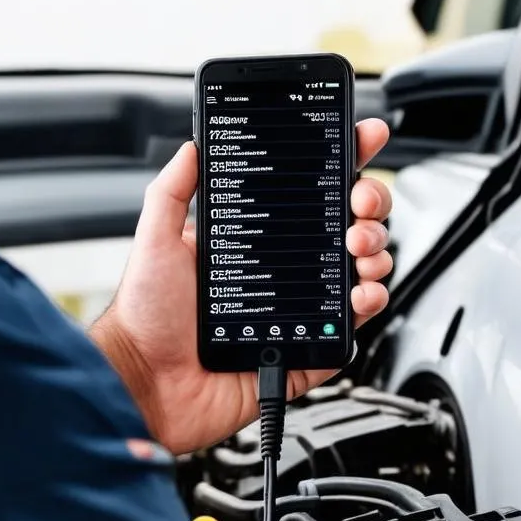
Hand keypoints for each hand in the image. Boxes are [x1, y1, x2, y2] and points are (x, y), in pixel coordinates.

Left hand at [90, 119, 394, 455]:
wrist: (146, 382)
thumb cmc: (146, 316)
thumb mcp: (157, 239)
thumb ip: (172, 190)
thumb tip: (192, 145)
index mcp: (255, 242)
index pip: (308, 195)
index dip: (341, 166)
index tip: (362, 138)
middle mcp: (283, 272)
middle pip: (346, 227)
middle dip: (368, 205)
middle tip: (360, 205)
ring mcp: (300, 310)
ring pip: (359, 271)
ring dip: (374, 250)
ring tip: (359, 247)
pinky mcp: (307, 351)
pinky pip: (351, 328)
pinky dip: (369, 305)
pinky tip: (362, 291)